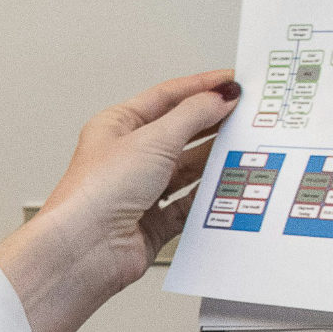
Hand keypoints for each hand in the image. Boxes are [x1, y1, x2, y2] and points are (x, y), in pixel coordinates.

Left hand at [0, 69, 236, 331]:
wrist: (85, 249)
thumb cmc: (97, 192)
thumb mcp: (152, 140)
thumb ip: (192, 116)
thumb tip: (219, 98)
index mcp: (117, 126)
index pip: (166, 98)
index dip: (201, 87)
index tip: (232, 82)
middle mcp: (127, 157)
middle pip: (180, 132)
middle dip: (212, 122)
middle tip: (247, 114)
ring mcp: (140, 190)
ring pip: (187, 169)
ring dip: (214, 159)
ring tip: (244, 147)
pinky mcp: (152, 222)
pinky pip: (188, 204)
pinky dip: (207, 196)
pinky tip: (226, 186)